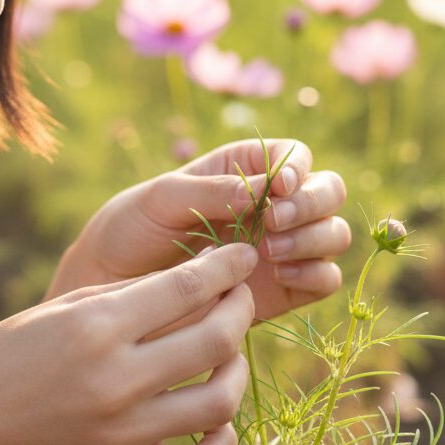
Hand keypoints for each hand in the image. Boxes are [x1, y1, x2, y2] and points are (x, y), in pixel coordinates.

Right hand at [0, 243, 258, 444]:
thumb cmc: (15, 349)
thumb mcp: (69, 304)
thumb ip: (137, 292)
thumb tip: (203, 272)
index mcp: (97, 328)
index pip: (187, 289)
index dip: (227, 266)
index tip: (243, 256)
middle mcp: (116, 381)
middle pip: (215, 341)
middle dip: (239, 308)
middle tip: (238, 295)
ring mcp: (123, 433)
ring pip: (219, 403)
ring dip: (237, 369)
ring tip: (227, 352)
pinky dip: (222, 440)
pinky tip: (215, 415)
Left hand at [66, 139, 350, 325]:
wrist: (111, 287)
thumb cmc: (131, 229)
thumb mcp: (161, 198)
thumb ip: (213, 190)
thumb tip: (264, 189)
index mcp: (244, 170)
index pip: (295, 155)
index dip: (297, 167)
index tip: (277, 187)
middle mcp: (271, 206)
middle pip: (328, 191)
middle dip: (312, 203)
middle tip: (273, 221)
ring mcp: (281, 248)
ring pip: (333, 235)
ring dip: (314, 239)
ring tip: (270, 253)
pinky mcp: (283, 289)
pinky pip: (324, 279)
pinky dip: (314, 274)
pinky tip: (277, 275)